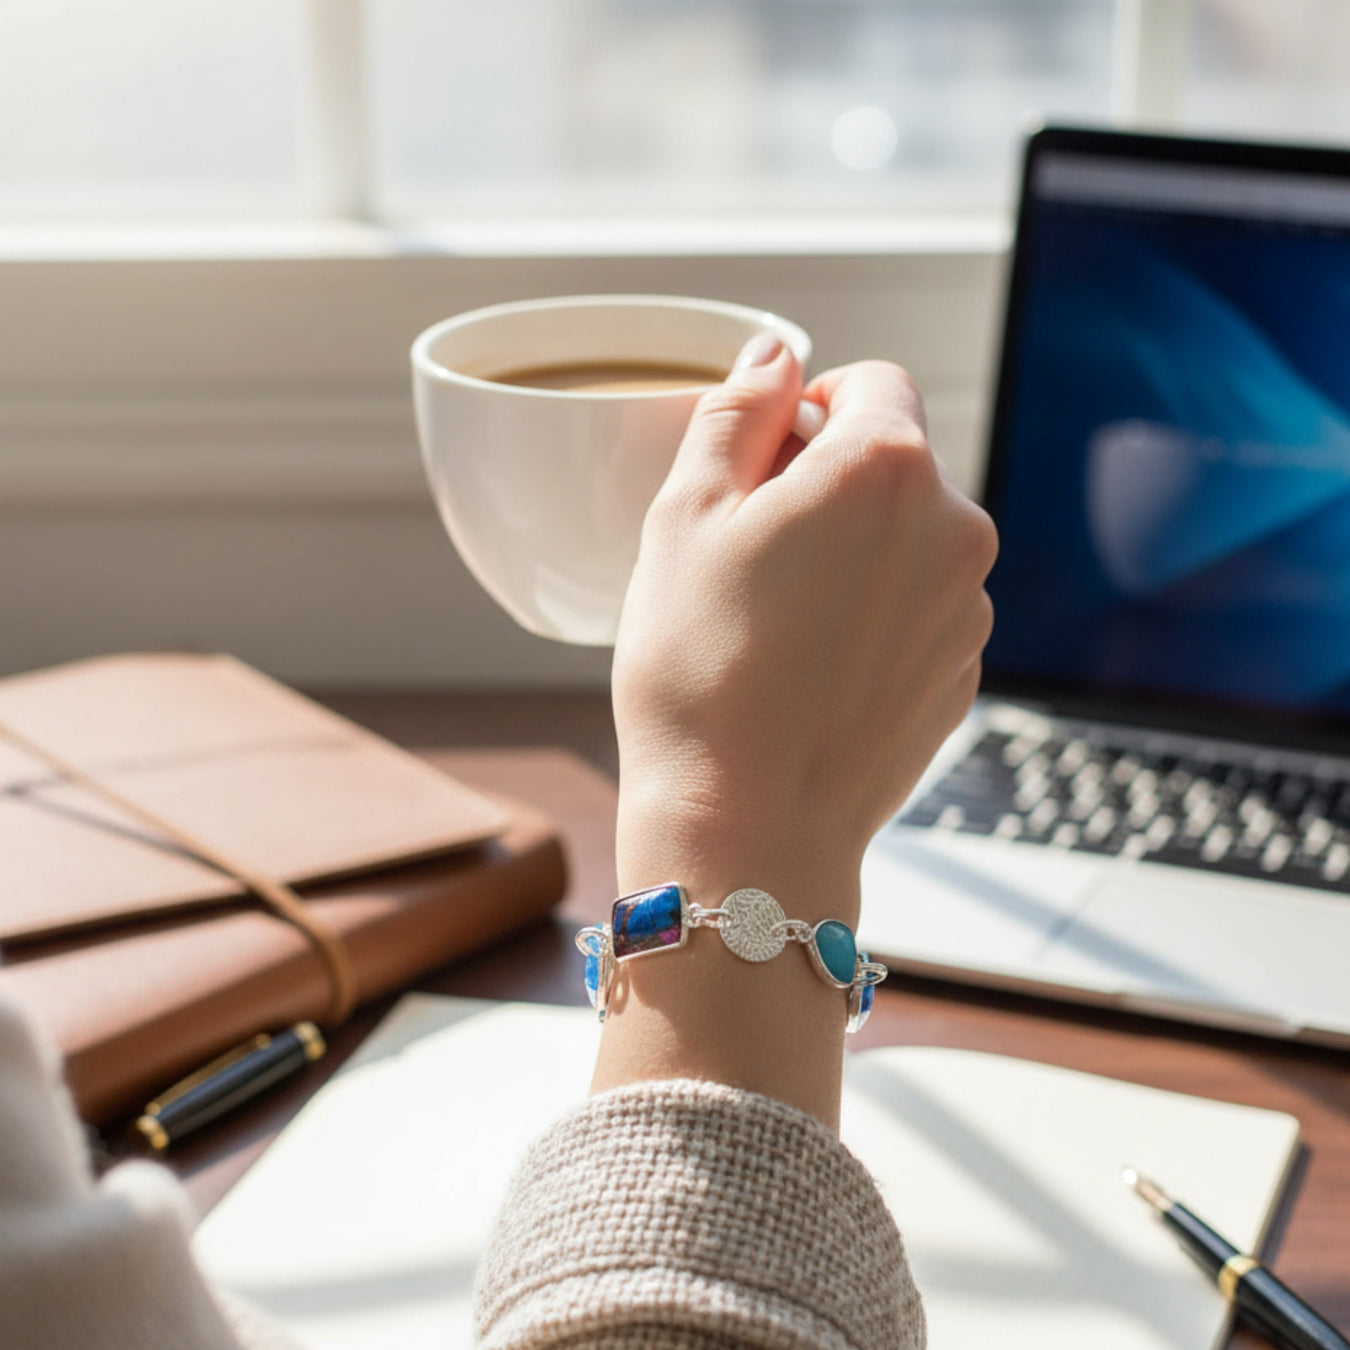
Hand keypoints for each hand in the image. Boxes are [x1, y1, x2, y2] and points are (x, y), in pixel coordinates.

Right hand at [612, 338, 996, 920]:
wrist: (747, 827)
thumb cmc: (700, 673)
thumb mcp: (685, 518)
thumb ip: (736, 414)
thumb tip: (775, 356)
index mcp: (887, 470)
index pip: (873, 383)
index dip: (813, 406)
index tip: (766, 455)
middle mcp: (953, 531)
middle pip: (896, 464)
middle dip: (830, 483)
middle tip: (749, 548)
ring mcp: (967, 611)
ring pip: (909, 541)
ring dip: (854, 552)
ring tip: (776, 621)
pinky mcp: (962, 676)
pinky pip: (919, 611)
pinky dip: (874, 617)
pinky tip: (810, 668)